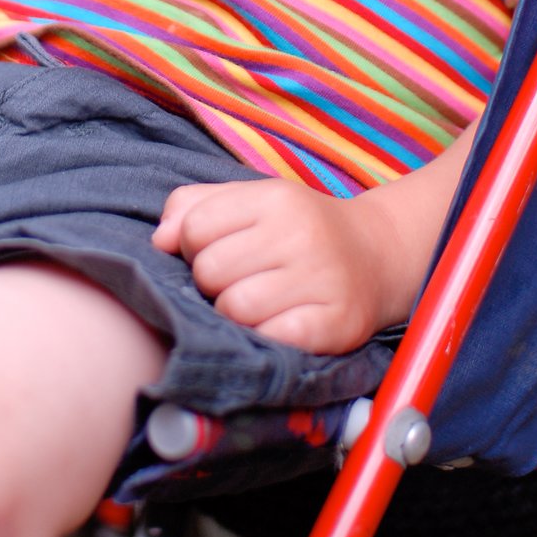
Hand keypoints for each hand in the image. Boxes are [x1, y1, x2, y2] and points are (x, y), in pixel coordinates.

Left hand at [152, 177, 415, 355]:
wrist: (377, 255)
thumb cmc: (298, 229)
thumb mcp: (250, 200)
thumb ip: (193, 206)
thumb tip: (159, 240)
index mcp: (275, 198)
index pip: (194, 228)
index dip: (194, 246)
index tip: (220, 251)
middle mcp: (301, 234)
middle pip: (209, 271)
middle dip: (212, 282)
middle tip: (239, 280)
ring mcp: (322, 279)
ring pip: (234, 309)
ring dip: (235, 314)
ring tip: (258, 303)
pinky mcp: (336, 323)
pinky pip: (271, 338)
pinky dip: (266, 337)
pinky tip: (280, 324)